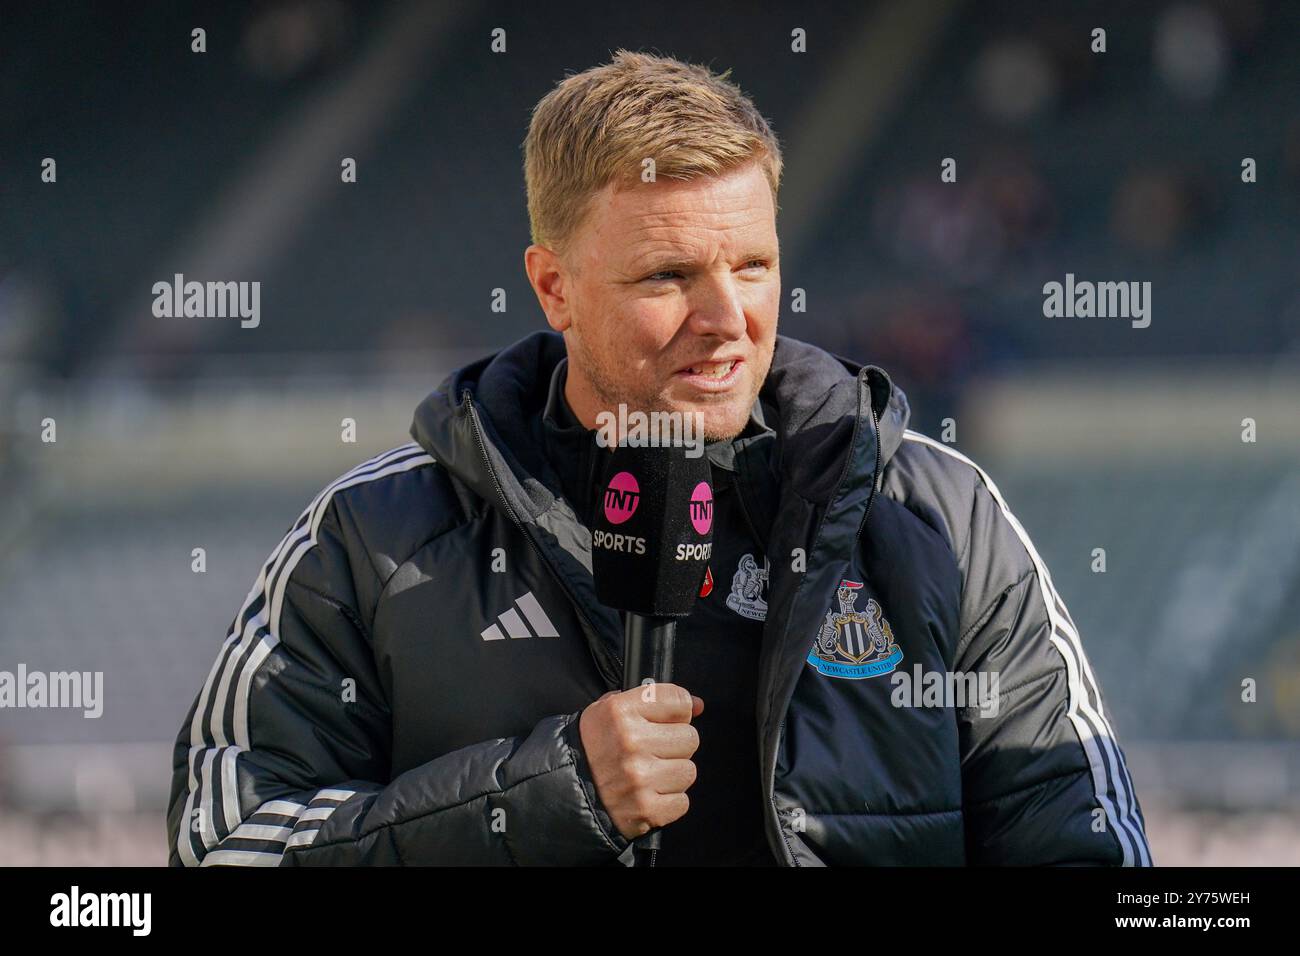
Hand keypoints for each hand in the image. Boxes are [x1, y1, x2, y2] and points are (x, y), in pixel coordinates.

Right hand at [578, 683, 703, 840]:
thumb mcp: (610, 710)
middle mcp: (631, 742)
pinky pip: (682, 801)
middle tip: (653, 751)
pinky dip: (668, 801)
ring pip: (689, 770)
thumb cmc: (592, 746)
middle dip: (674, 745)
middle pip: (690, 738)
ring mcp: (640, 778)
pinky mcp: (647, 809)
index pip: (680, 701)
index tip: (667, 720)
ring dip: (672, 774)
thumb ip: (653, 700)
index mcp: (621, 711)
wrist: (563, 790)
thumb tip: (697, 704)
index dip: (677, 712)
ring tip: (649, 774)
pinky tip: (648, 794)